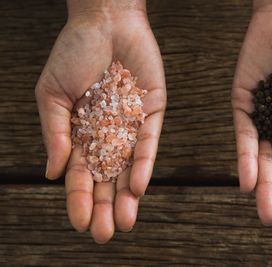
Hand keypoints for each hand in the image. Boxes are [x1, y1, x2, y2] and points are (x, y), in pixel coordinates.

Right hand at [35, 0, 165, 242]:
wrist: (105, 22)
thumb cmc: (74, 53)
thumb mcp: (52, 94)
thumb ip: (55, 132)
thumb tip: (53, 173)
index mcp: (82, 132)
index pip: (80, 173)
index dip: (79, 199)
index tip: (81, 224)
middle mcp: (108, 134)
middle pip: (107, 177)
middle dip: (105, 206)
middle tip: (106, 235)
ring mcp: (131, 125)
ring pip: (129, 167)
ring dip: (127, 195)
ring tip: (126, 221)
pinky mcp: (152, 112)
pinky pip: (149, 142)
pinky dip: (143, 163)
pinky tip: (137, 186)